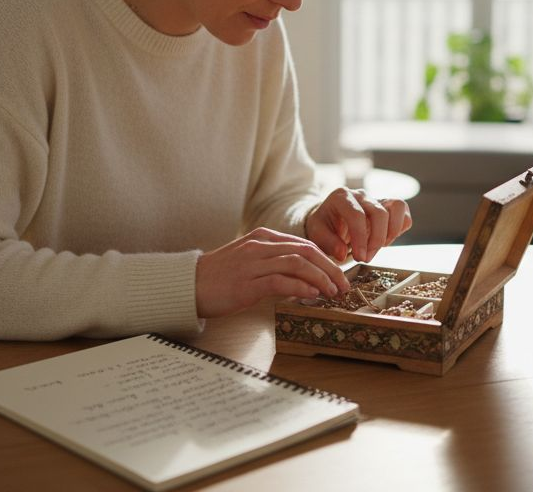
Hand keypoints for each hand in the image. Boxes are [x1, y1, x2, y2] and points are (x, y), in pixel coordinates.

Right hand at [195, 228, 349, 317]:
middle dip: (330, 268)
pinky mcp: (247, 283)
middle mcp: (260, 246)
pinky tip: (312, 295)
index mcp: (262, 237)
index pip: (303, 243)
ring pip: (297, 264)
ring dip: (320, 278)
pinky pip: (280, 281)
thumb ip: (274, 262)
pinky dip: (301, 287)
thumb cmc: (220, 277)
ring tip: (333, 292)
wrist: (188, 285)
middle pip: (306, 251)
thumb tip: (304, 277)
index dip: (326, 259)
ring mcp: (253, 263)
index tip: (339, 274)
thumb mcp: (249, 261)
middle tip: (344, 285)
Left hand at [304, 188, 411, 262]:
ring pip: (397, 207)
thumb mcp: (317, 234)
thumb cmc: (324, 227)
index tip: (360, 258)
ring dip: (391, 233)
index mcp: (341, 197)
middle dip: (376, 240)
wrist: (330, 220)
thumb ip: (328, 243)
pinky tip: (383, 240)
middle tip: (366, 258)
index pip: (357, 215)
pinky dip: (398, 229)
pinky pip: (404, 214)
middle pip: (379, 213)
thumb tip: (342, 253)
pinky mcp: (389, 205)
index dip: (360, 239)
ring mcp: (377, 198)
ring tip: (377, 247)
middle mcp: (361, 194)